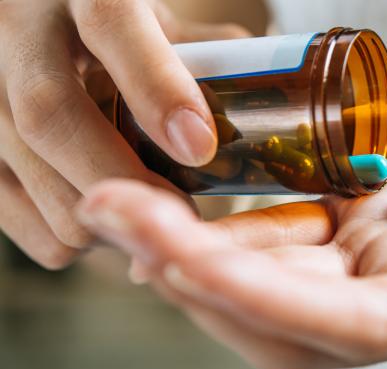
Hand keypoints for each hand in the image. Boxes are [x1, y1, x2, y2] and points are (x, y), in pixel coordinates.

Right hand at [0, 0, 249, 267]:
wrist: (39, 14)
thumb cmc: (108, 16)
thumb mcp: (155, 15)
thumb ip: (203, 51)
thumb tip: (265, 104)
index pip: (110, 22)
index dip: (156, 88)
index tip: (199, 146)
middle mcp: (17, 27)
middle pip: (52, 115)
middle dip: (124, 179)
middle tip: (182, 213)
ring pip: (26, 168)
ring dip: (99, 214)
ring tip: (148, 215)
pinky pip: (7, 209)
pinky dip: (62, 233)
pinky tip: (102, 218)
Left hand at [76, 122, 386, 368]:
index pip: (360, 329)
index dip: (272, 300)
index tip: (180, 260)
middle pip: (289, 312)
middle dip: (196, 269)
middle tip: (109, 208)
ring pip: (275, 278)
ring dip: (196, 243)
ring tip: (117, 195)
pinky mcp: (379, 227)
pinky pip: (293, 234)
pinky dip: (237, 216)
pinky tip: (185, 184)